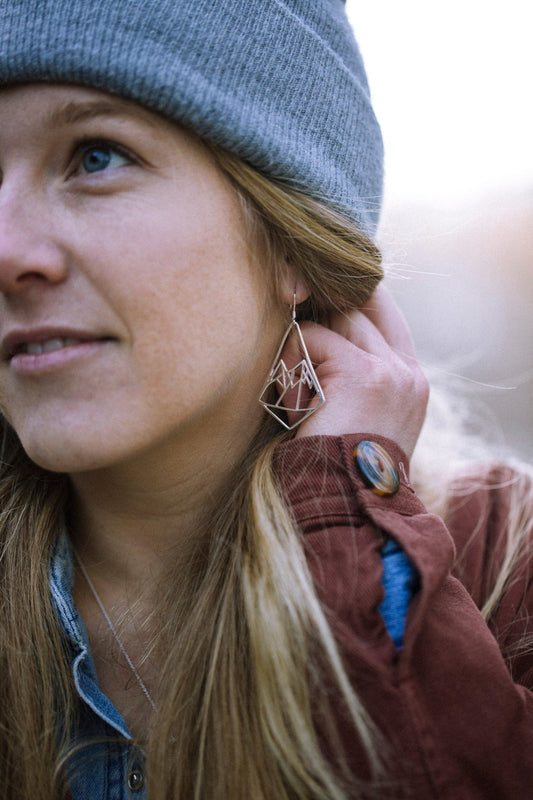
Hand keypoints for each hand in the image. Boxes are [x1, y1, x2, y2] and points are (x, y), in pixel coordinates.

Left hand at [283, 286, 428, 458]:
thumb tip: (320, 331)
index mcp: (412, 380)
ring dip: (303, 350)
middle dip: (319, 327)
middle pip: (357, 307)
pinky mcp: (362, 371)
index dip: (350, 303)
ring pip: (335, 317)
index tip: (316, 318)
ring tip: (297, 395)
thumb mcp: (359, 417)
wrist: (344, 506)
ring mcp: (389, 369)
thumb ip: (356, 374)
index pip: (384, 311)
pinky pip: (311, 337)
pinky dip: (291, 364)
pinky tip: (293, 404)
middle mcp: (408, 370)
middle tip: (298, 369)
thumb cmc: (338, 467)